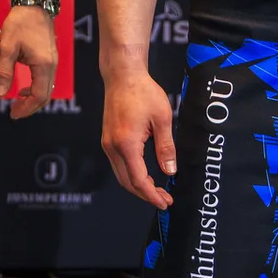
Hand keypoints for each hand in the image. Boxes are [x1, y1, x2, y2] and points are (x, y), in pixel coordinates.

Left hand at [0, 5, 57, 118]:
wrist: (34, 4)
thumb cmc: (20, 23)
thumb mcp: (7, 48)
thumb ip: (4, 72)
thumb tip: (0, 94)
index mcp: (43, 65)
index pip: (39, 96)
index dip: (27, 108)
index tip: (13, 113)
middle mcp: (52, 65)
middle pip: (46, 95)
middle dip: (30, 106)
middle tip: (13, 111)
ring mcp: (53, 61)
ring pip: (47, 88)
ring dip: (33, 98)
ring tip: (17, 101)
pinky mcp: (50, 56)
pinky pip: (46, 79)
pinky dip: (36, 88)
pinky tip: (23, 87)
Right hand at [100, 68, 174, 207]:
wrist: (123, 76)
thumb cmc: (143, 92)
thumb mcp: (162, 119)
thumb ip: (166, 147)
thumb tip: (170, 171)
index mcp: (126, 143)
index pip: (138, 180)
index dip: (152, 195)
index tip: (165, 202)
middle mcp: (112, 147)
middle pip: (127, 182)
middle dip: (145, 194)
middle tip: (164, 199)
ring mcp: (107, 143)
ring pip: (121, 175)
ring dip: (138, 186)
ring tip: (157, 190)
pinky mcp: (107, 139)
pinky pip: (118, 165)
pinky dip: (131, 175)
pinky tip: (145, 175)